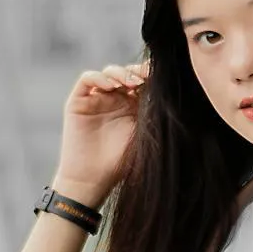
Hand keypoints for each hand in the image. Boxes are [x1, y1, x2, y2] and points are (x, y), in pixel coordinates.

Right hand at [54, 61, 149, 205]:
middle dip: (136, 72)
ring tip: (130, 83)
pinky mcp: (78, 101)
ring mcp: (96, 99)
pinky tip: (110, 86)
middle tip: (144, 78)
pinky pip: (87, 79)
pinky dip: (98, 77)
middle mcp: (115, 99)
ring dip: (119, 73)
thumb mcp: (143, 137)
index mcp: (132, 106)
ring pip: (108, 73)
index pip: (142, 82)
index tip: (159, 76)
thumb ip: (153, 116)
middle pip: (126, 73)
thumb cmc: (120, 163)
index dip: (149, 75)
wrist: (91, 179)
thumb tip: (174, 95)